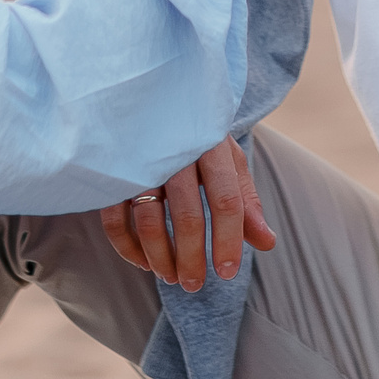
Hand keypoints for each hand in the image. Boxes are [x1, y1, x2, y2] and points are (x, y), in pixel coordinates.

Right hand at [101, 137, 276, 290]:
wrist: (153, 93)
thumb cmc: (196, 135)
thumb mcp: (226, 158)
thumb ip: (245, 201)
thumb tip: (267, 245)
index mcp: (211, 145)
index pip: (227, 200)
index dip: (228, 241)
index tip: (227, 272)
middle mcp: (176, 151)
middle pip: (188, 215)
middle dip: (192, 258)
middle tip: (195, 285)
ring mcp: (140, 160)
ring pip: (149, 221)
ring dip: (161, 258)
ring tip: (172, 277)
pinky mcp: (111, 170)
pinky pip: (114, 219)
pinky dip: (128, 247)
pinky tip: (144, 262)